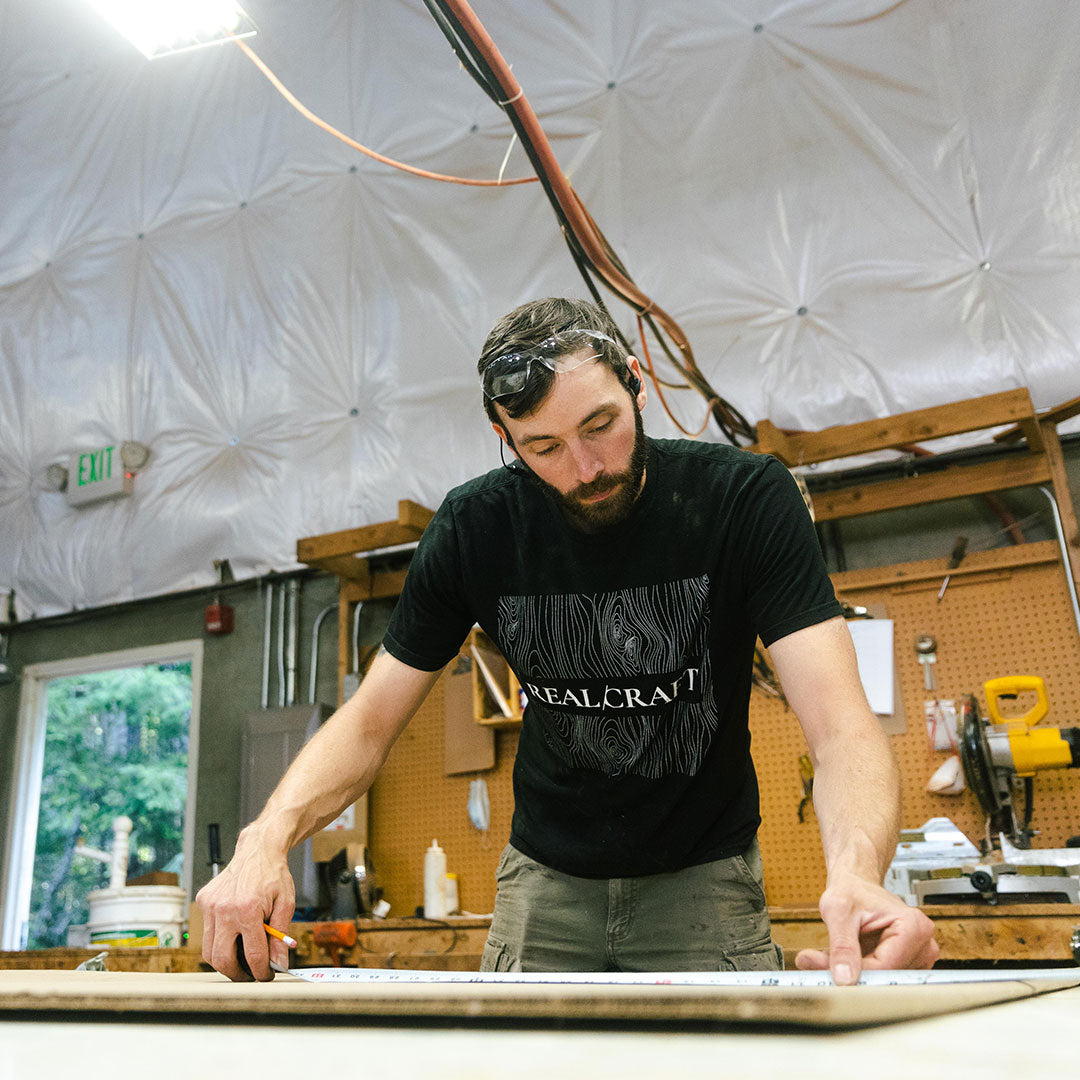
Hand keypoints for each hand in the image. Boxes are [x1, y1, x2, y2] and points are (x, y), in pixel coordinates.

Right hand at [195, 832, 295, 981]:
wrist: (258, 850)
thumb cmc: (274, 876)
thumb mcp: (285, 904)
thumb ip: (280, 936)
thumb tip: (280, 964)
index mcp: (248, 909)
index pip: (253, 955)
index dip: (261, 972)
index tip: (267, 976)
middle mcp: (224, 909)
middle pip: (222, 960)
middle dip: (237, 974)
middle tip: (250, 975)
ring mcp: (210, 906)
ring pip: (209, 951)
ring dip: (225, 961)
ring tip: (242, 960)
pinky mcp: (203, 902)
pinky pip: (207, 932)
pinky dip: (219, 940)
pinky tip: (234, 933)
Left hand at [795, 873, 938, 984]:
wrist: (855, 884)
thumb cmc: (850, 890)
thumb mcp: (839, 911)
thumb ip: (841, 945)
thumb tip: (844, 978)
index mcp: (913, 927)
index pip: (885, 966)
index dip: (854, 972)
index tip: (827, 972)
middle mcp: (922, 944)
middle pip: (884, 975)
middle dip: (849, 973)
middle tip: (816, 962)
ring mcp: (917, 957)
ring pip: (880, 980)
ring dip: (851, 973)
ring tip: (827, 956)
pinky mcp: (907, 965)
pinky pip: (879, 978)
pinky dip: (857, 972)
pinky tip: (842, 958)